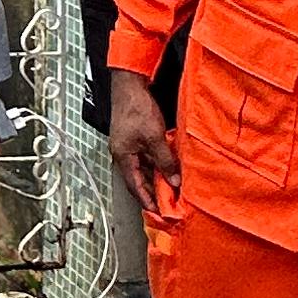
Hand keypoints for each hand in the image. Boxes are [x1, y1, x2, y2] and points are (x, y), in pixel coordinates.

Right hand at [108, 68, 178, 216]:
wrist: (130, 85)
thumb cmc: (136, 109)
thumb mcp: (154, 138)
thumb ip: (164, 161)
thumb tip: (174, 181)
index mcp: (123, 157)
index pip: (135, 187)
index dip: (147, 201)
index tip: (158, 213)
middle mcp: (123, 154)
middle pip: (138, 179)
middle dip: (153, 192)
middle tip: (168, 203)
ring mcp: (128, 146)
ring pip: (144, 168)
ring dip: (156, 178)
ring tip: (172, 188)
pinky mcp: (135, 138)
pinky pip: (146, 157)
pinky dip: (157, 165)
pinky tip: (169, 167)